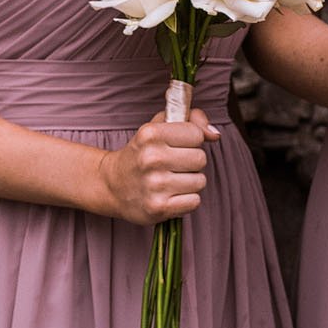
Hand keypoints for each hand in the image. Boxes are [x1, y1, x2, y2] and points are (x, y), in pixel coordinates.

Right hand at [101, 106, 218, 224]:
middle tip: (172, 166)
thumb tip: (215, 134)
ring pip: (200, 181)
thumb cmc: (142, 154)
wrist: (112, 186)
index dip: (191, 140)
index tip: (176, 146)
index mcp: (150, 134)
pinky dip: (186, 200)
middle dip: (191, 163)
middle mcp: (151, 158)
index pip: (196, 134)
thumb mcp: (159, 127)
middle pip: (201, 159)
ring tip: (170, 181)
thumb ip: (191, 120)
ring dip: (190, 182)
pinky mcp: (158, 208)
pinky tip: (170, 195)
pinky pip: (194, 201)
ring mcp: (155, 185)